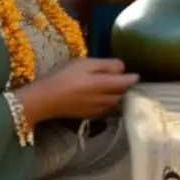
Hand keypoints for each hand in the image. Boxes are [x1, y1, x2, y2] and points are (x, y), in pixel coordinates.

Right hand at [15, 58, 139, 122]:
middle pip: (122, 93)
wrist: (44, 99)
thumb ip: (106, 65)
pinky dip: (108, 102)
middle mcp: (105, 100)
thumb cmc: (62, 77)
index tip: (136, 73)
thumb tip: (123, 68)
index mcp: (104, 85)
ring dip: (117, 95)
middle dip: (125, 86)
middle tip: (122, 78)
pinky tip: (101, 97)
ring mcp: (98, 110)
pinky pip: (106, 109)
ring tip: (113, 87)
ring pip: (115, 102)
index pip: (127, 82)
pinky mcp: (90, 116)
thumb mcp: (84, 63)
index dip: (133, 77)